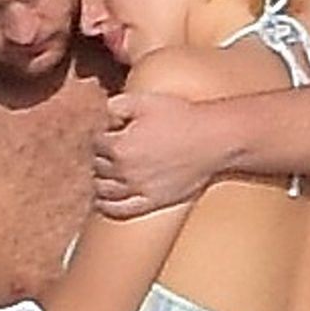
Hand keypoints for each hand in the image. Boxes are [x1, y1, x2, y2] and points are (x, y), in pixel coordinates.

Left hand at [93, 90, 216, 217]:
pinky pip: (120, 209)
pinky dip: (106, 206)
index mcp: (119, 145)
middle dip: (98, 157)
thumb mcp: (146, 101)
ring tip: (102, 174)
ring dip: (98, 180)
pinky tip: (103, 201)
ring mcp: (136, 188)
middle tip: (104, 151)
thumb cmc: (183, 118)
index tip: (105, 133)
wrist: (213, 140)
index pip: (95, 143)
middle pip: (97, 166)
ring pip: (103, 189)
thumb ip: (117, 105)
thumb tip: (102, 114)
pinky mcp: (150, 201)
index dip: (98, 136)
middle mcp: (123, 170)